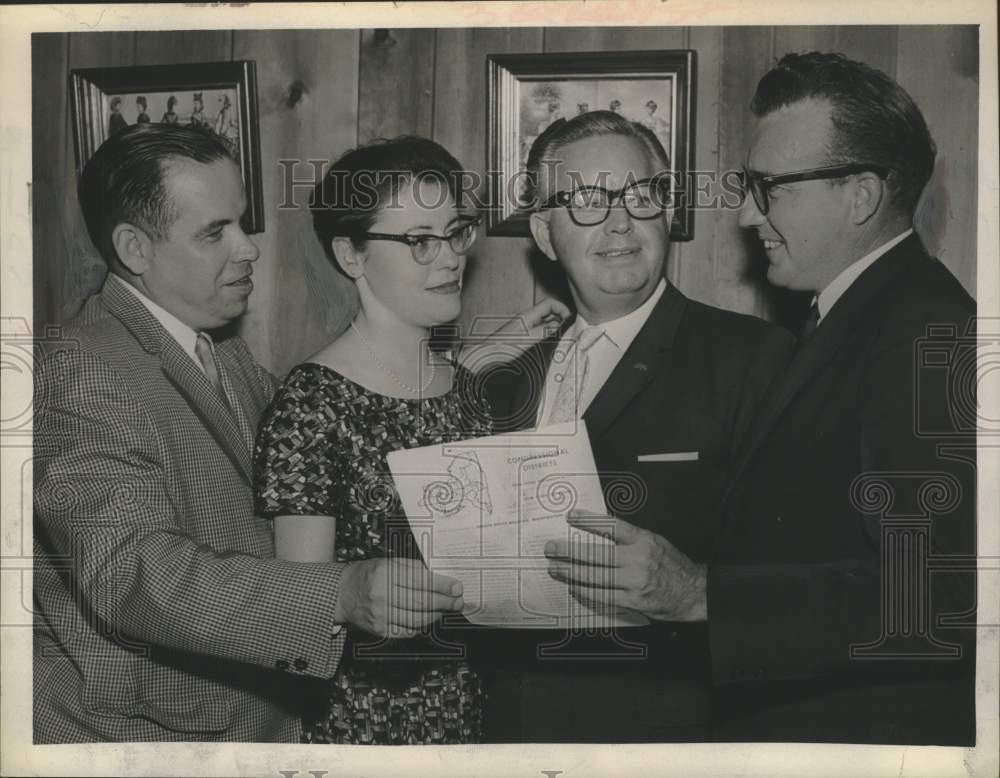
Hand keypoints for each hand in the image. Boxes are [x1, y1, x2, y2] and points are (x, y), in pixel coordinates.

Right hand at [335, 557, 463, 637]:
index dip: (443, 585)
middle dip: (445, 603)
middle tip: (457, 601)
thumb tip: (439, 577)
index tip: (457, 587)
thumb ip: (412, 568)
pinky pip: (408, 631)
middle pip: (422, 602)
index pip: (421, 581)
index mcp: (385, 573)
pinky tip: (428, 619)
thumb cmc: (367, 575)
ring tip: (445, 610)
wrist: (342, 594)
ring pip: (417, 620)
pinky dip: (421, 626)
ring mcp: (381, 615)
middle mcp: (382, 595)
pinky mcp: (380, 630)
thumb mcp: (387, 562)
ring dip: (436, 616)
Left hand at [459, 298, 568, 371]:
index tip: (570, 320)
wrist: (482, 359)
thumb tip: (559, 325)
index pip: (550, 303)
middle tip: (569, 329)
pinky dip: (547, 335)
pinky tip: (549, 343)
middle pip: (548, 312)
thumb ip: (544, 330)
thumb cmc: (499, 349)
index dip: (562, 309)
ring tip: (562, 336)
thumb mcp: (527, 339)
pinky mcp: (521, 338)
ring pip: (544, 322)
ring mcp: (523, 328)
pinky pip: (538, 332)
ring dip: (555, 327)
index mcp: (527, 316)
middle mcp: (525, 320)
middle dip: (561, 318)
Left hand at [544, 509, 706, 621]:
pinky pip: (602, 596)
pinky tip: (574, 586)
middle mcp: (637, 560)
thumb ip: (631, 537)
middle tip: (552, 548)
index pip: (611, 526)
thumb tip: (602, 529)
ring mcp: (633, 582)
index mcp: (643, 541)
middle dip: (570, 551)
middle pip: (596, 554)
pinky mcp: (632, 600)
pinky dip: (585, 591)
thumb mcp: (656, 542)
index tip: (571, 516)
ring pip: (595, 577)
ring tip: (556, 568)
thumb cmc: (674, 566)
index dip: (589, 521)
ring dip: (571, 572)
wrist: (694, 593)